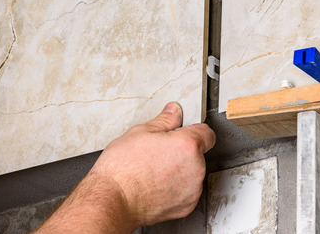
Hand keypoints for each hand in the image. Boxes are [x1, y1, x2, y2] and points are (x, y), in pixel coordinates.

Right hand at [35, 102, 215, 232]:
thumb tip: (173, 112)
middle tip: (158, 152)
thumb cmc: (122, 169)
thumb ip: (164, 121)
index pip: (207, 133)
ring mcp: (192, 190)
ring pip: (192, 173)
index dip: (193, 131)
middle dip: (183, 151)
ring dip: (180, 170)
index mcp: (187, 145)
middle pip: (198, 154)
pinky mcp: (186, 206)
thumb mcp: (139, 133)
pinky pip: (186, 192)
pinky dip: (175, 188)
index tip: (183, 133)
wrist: (112, 200)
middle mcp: (195, 168)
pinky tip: (155, 184)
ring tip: (154, 170)